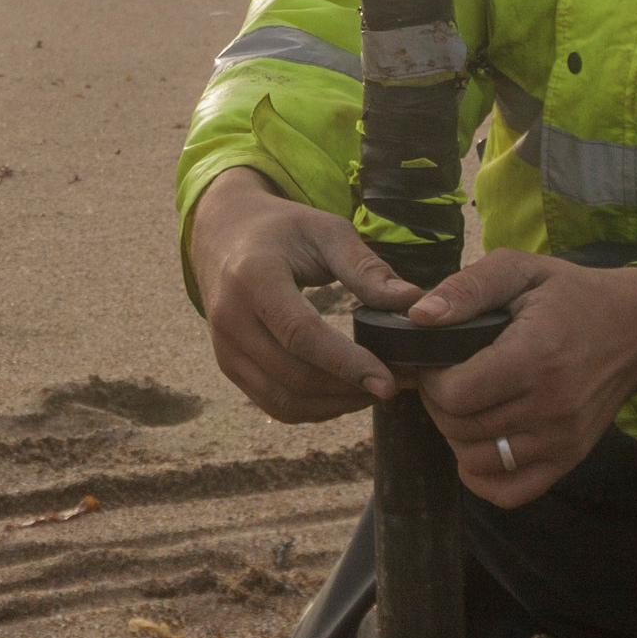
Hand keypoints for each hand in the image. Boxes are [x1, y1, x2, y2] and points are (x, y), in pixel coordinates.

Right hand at [187, 167, 412, 421]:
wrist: (223, 233)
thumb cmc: (282, 229)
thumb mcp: (325, 231)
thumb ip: (366, 268)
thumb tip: (413, 302)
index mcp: (252, 277)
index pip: (301, 335)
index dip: (347, 364)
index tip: (389, 381)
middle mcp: (230, 318)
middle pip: (294, 375)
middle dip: (350, 389)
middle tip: (399, 383)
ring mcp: (224, 347)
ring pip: (284, 400)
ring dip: (335, 405)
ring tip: (376, 391)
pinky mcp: (228, 365)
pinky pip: (273, 403)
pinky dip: (314, 409)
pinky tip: (345, 394)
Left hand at [399, 252, 636, 505]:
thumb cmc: (572, 296)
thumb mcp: (520, 270)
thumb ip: (468, 289)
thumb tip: (420, 315)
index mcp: (534, 357)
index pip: (456, 395)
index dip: (432, 380)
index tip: (437, 362)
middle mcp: (550, 407)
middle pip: (460, 428)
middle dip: (438, 405)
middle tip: (446, 380)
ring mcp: (562, 439)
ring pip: (477, 462)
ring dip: (455, 437)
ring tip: (464, 406)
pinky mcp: (569, 458)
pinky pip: (510, 492)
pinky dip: (482, 477)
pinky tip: (478, 445)